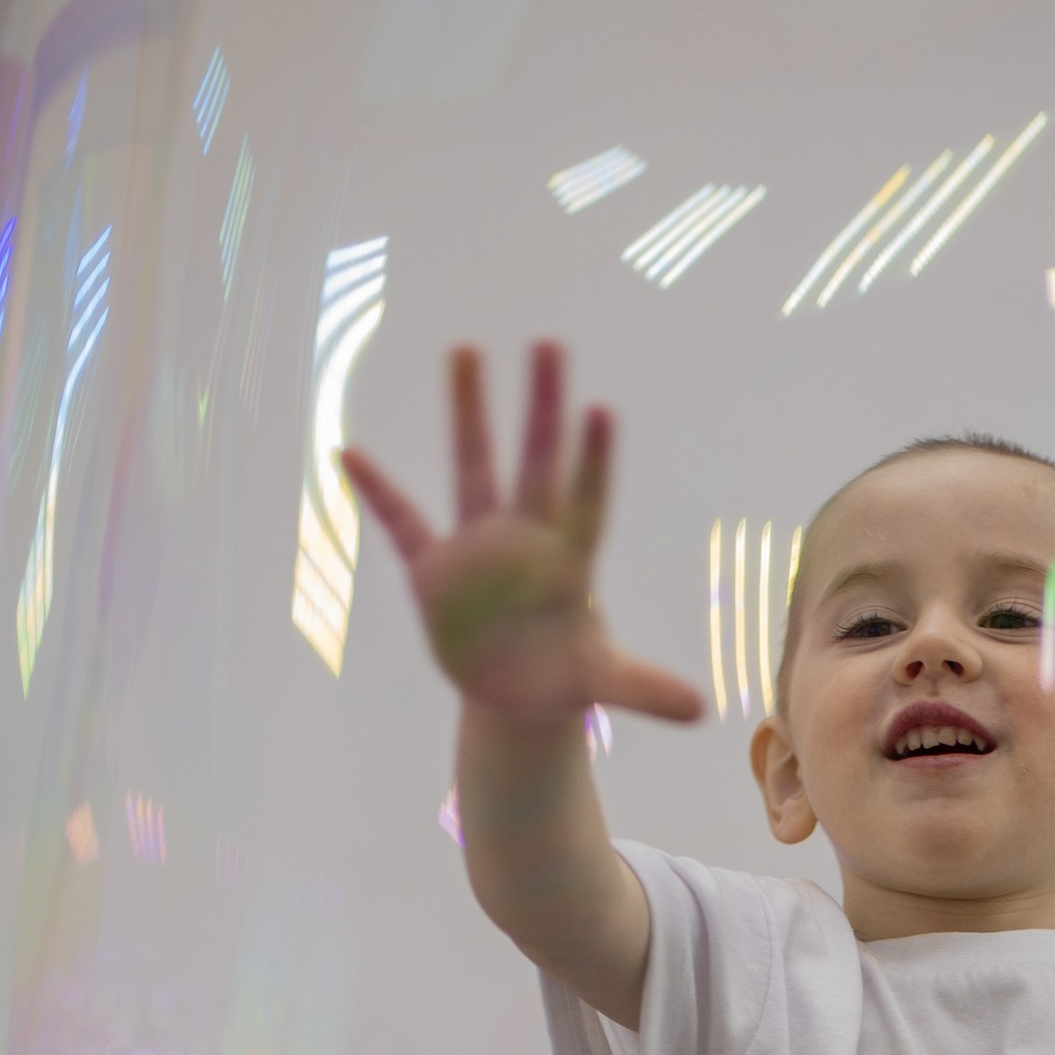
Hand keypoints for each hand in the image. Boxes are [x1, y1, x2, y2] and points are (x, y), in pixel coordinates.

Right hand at [343, 344, 701, 731]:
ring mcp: (477, 548)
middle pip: (535, 462)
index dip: (593, 461)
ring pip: (472, 469)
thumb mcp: (601, 683)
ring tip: (466, 349)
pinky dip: (379, 493)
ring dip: (469, 414)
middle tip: (550, 343)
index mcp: (568, 560)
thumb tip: (702, 711)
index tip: (602, 411)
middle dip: (542, 408)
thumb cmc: (564, 672)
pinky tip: (352, 454)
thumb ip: (645, 688)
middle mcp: (524, 539)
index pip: (584, 501)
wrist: (516, 689)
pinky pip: (403, 524)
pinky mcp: (435, 572)